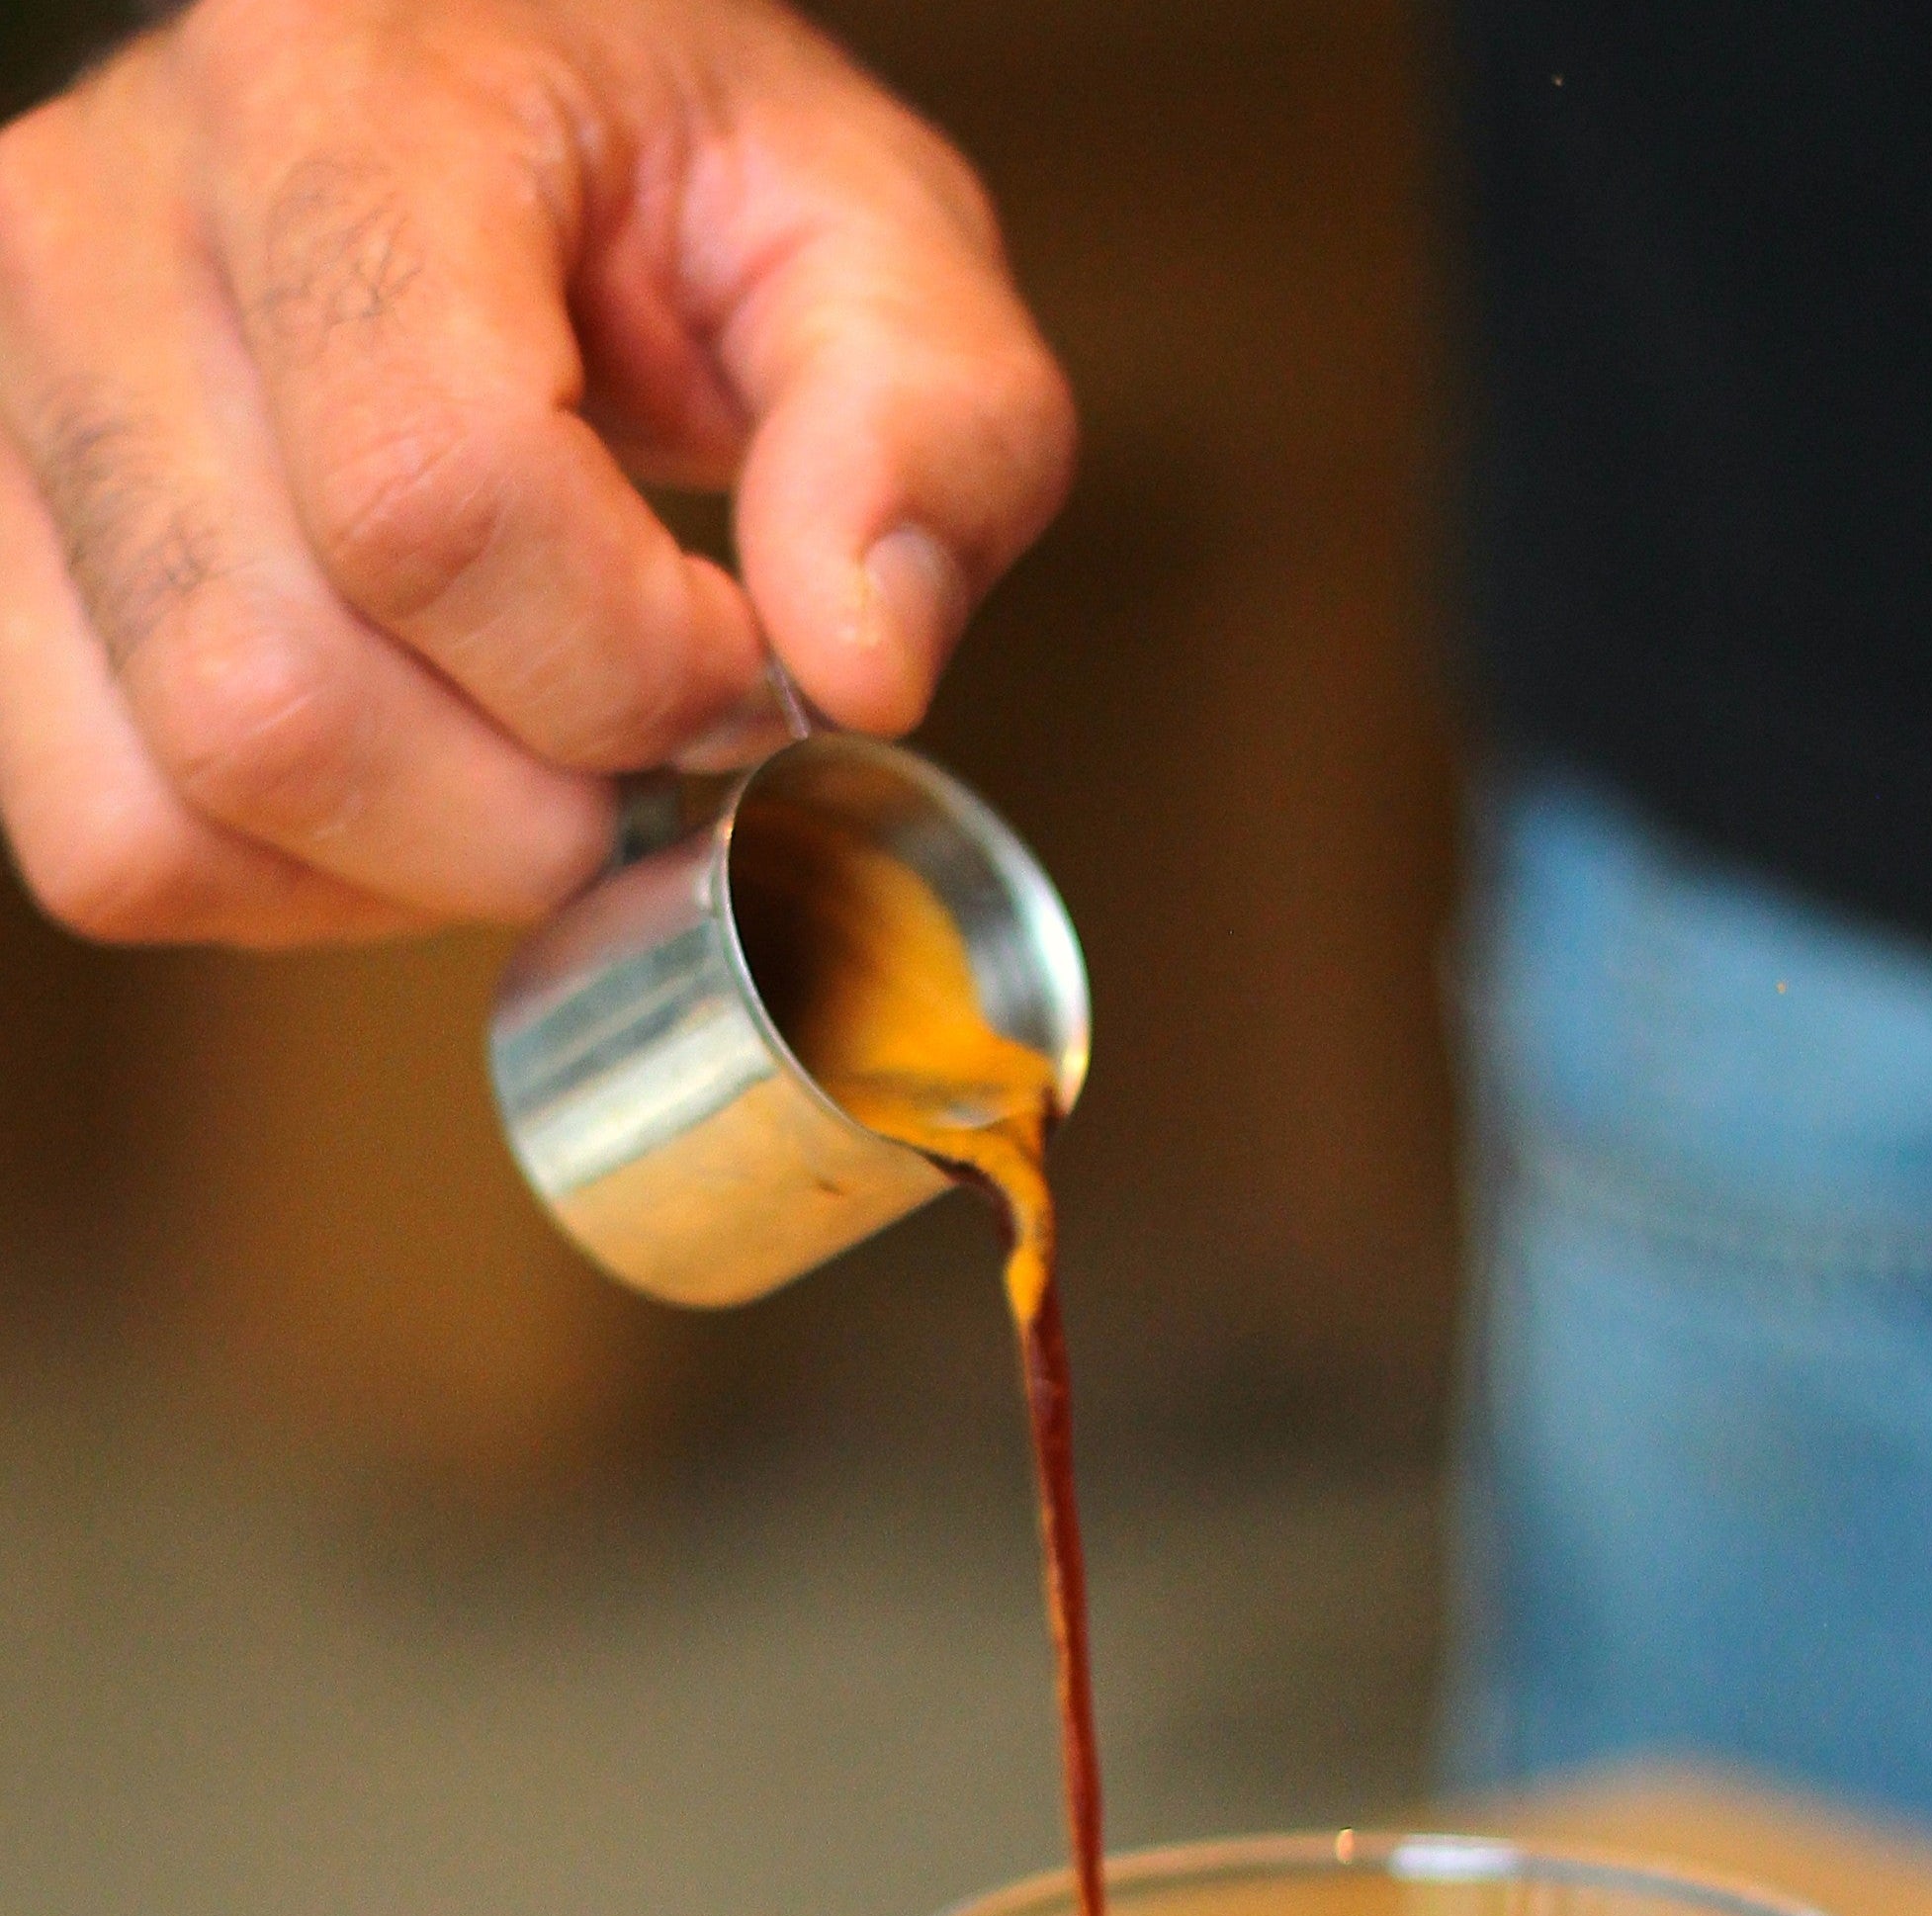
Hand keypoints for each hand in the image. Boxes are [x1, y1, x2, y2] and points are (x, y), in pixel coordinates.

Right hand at [0, 0, 1074, 942]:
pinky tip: (420, 773)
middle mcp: (103, 229)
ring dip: (427, 858)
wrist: (494, 119)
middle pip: (282, 694)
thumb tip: (857, 663)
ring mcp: (14, 398)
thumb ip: (929, 427)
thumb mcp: (871, 245)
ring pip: (193, 794)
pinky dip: (301, 883)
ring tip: (543, 748)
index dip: (623, 664)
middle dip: (535, 805)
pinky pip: (122, 847)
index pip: (428, 497)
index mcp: (335, 105)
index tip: (739, 656)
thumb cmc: (671, 188)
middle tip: (656, 734)